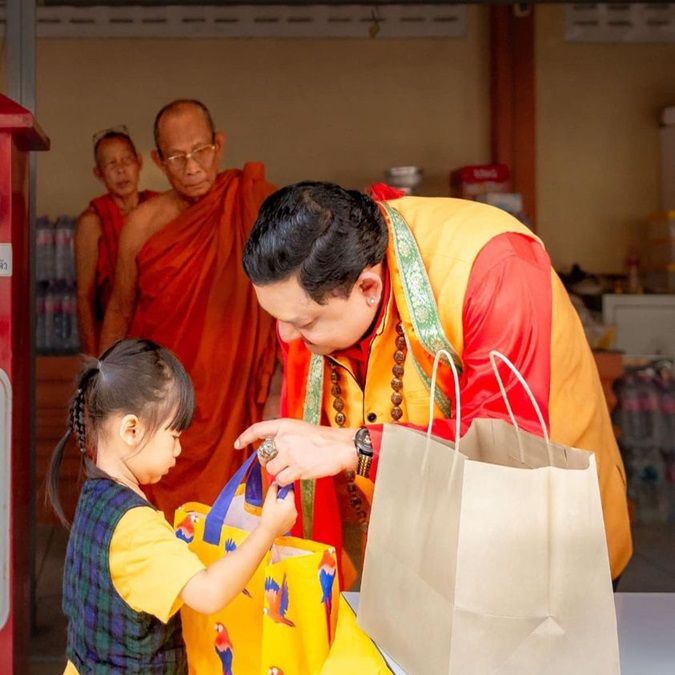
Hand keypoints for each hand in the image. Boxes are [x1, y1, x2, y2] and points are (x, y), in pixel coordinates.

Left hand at [235, 418, 357, 485]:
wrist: (341, 447)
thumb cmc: (324, 439)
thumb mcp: (301, 429)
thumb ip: (285, 436)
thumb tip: (272, 449)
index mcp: (285, 425)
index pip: (258, 429)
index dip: (245, 437)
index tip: (238, 444)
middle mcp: (284, 438)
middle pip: (264, 455)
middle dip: (269, 462)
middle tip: (282, 462)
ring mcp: (289, 454)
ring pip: (271, 469)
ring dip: (279, 472)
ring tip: (294, 468)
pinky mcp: (296, 468)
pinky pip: (281, 479)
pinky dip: (286, 481)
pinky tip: (296, 475)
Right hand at [260, 483, 296, 537]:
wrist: (267, 532)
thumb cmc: (268, 517)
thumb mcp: (269, 501)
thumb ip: (273, 489)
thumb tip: (276, 483)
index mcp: (290, 504)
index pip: (290, 491)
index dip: (283, 490)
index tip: (277, 492)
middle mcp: (295, 511)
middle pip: (289, 500)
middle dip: (282, 499)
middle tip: (274, 503)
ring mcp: (294, 518)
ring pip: (289, 507)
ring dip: (283, 507)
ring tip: (274, 511)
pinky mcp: (291, 524)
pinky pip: (289, 515)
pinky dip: (284, 514)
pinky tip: (276, 517)